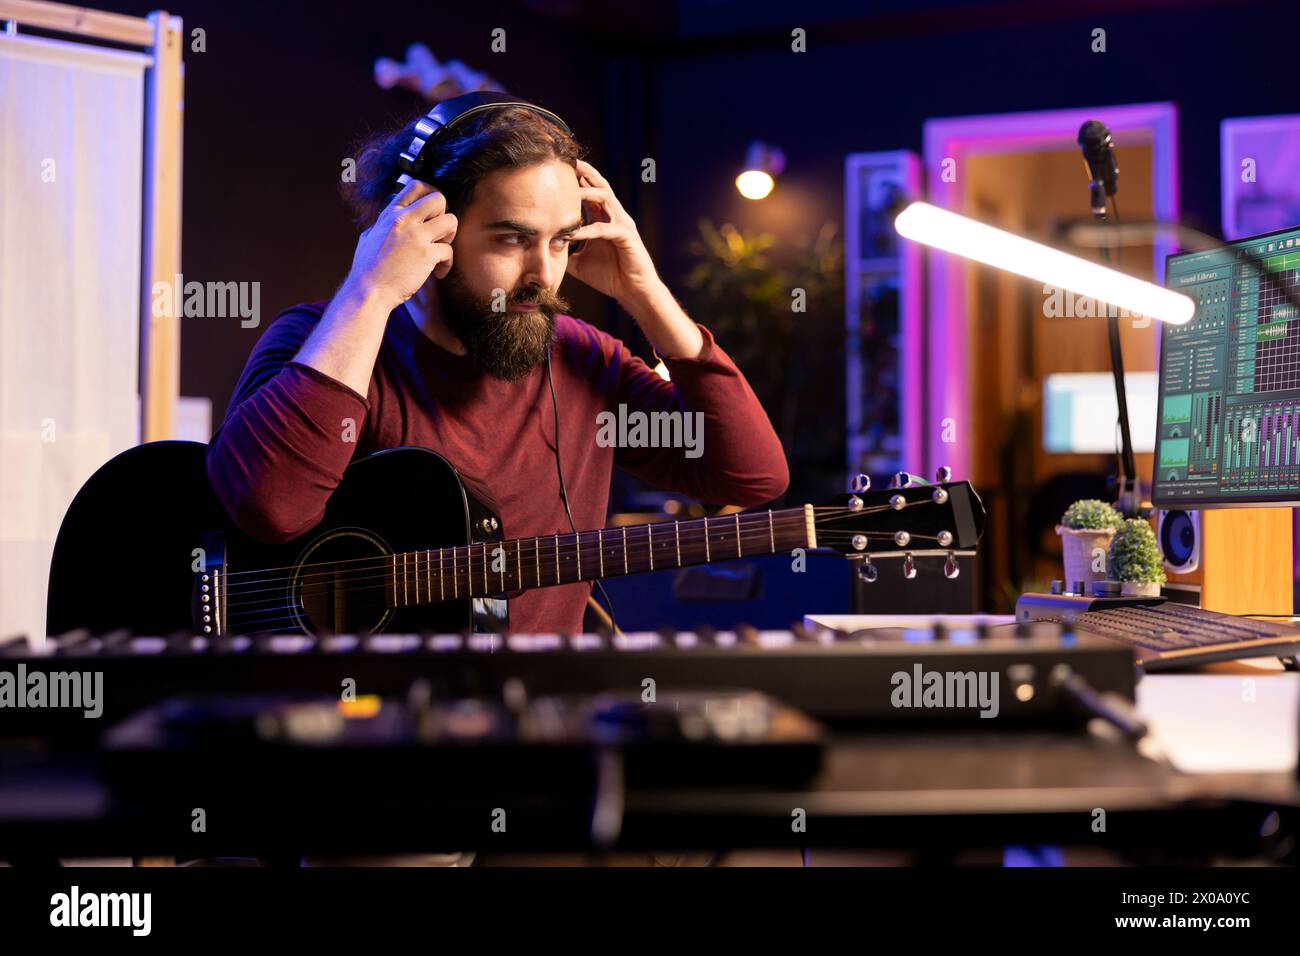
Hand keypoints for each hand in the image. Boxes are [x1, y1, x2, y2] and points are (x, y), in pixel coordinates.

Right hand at [345, 179, 456, 307]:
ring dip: (450, 236)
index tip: (432, 211)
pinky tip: (438, 273)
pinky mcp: (426, 255)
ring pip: (451, 220)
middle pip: (439, 198)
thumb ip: (380, 226)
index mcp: (391, 214)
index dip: (430, 194)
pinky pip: (449, 251)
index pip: (416, 186)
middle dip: (444, 214)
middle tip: (438, 233)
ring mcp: (416, 236)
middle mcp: (404, 220)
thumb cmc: (366, 269)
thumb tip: (382, 222)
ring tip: (440, 250)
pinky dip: (447, 264)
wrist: (368, 291)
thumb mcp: (369, 237)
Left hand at [566, 159, 663, 308]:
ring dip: (587, 193)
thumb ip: (565, 253)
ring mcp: (622, 224)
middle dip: (584, 173)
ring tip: (570, 190)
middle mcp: (614, 216)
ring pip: (606, 199)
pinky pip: (605, 229)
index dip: (576, 180)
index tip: (557, 169)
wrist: (632, 293)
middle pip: (600, 185)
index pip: (589, 192)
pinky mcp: (627, 237)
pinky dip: (589, 229)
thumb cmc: (610, 277)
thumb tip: (542, 251)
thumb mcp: (579, 263)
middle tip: (566, 162)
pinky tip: (574, 232)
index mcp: (604, 219)